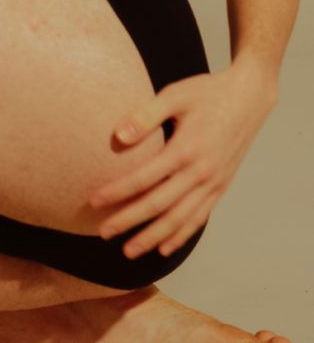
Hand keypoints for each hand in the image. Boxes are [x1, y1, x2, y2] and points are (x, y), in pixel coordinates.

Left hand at [88, 65, 276, 258]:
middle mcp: (201, 172)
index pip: (143, 178)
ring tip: (129, 250)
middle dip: (129, 221)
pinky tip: (165, 247)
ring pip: (179, 218)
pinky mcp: (221, 186)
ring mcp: (213, 182)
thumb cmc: (207, 92)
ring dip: (153, 236)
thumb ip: (145, 115)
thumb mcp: (175, 95)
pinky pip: (199, 217)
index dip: (117, 192)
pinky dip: (181, 234)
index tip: (94, 201)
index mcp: (186, 149)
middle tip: (104, 232)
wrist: (249, 96)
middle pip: (158, 205)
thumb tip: (118, 136)